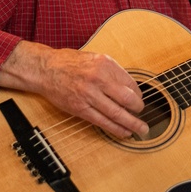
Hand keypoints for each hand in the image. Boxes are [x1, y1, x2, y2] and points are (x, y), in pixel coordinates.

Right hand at [0, 40, 148, 138]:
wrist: (46, 69)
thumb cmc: (71, 63)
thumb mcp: (96, 58)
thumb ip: (114, 71)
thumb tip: (132, 88)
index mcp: (105, 64)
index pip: (130, 83)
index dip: (138, 94)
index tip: (140, 99)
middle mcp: (98, 79)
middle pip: (126, 99)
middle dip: (139, 109)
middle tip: (144, 115)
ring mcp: (89, 95)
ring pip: (116, 113)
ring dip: (131, 123)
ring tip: (141, 130)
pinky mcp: (80, 108)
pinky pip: (101, 121)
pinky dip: (115, 129)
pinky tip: (124, 132)